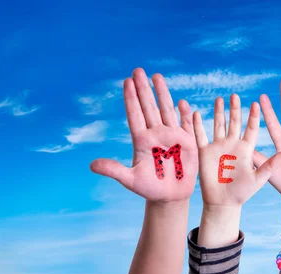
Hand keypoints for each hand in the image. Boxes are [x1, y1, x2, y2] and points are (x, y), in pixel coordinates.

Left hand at [90, 68, 198, 202]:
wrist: (169, 196)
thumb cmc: (149, 188)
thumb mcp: (130, 180)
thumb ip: (114, 170)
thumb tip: (92, 165)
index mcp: (141, 140)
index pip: (135, 115)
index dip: (131, 99)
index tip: (126, 82)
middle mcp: (156, 134)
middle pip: (149, 107)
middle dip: (144, 89)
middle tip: (138, 70)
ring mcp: (172, 137)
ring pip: (166, 110)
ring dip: (162, 94)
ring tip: (156, 76)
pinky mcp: (187, 143)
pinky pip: (185, 125)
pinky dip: (185, 114)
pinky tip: (181, 102)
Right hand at [194, 94, 280, 206]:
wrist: (224, 202)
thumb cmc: (243, 192)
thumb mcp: (259, 178)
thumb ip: (270, 165)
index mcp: (246, 149)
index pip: (250, 128)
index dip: (252, 117)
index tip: (255, 103)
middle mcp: (233, 144)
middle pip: (234, 122)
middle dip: (234, 109)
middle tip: (234, 95)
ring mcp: (219, 147)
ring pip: (219, 125)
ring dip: (219, 112)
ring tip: (220, 99)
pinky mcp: (205, 152)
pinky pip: (201, 136)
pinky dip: (198, 125)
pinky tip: (197, 113)